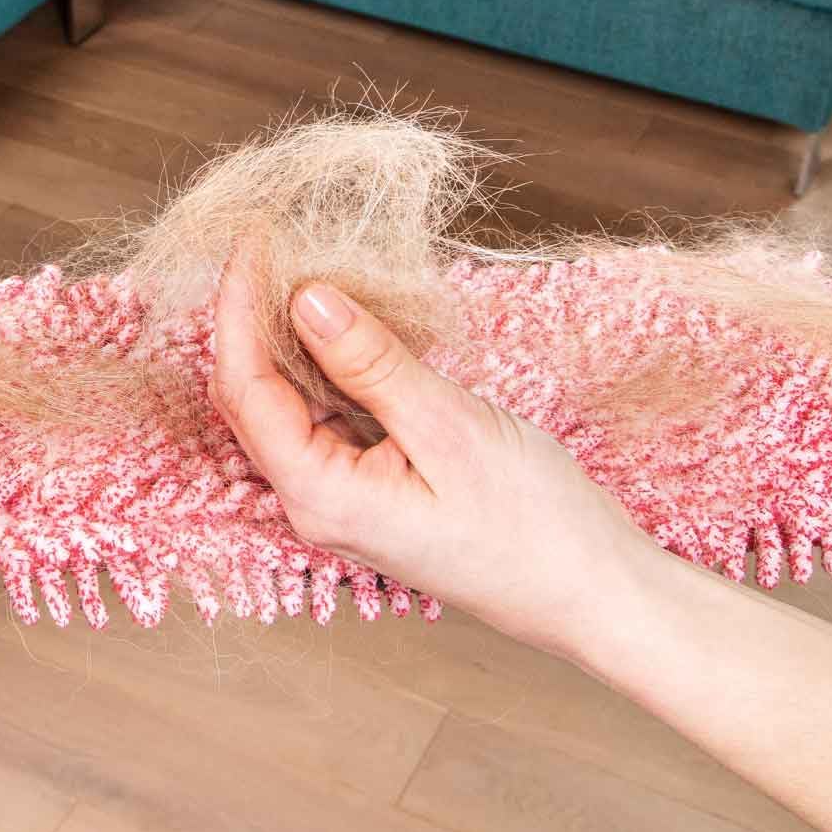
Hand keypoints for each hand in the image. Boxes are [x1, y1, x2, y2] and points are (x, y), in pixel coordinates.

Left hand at [210, 256, 661, 659]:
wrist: (594, 593)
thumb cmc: (533, 525)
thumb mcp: (450, 427)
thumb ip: (371, 363)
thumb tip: (306, 299)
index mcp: (318, 495)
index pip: (244, 388)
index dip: (237, 308)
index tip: (252, 238)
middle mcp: (314, 501)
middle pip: (251, 396)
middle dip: (250, 317)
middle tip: (270, 242)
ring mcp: (341, 496)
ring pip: (287, 402)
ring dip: (287, 336)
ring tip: (298, 265)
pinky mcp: (371, 485)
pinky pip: (326, 414)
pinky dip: (326, 363)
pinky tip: (344, 322)